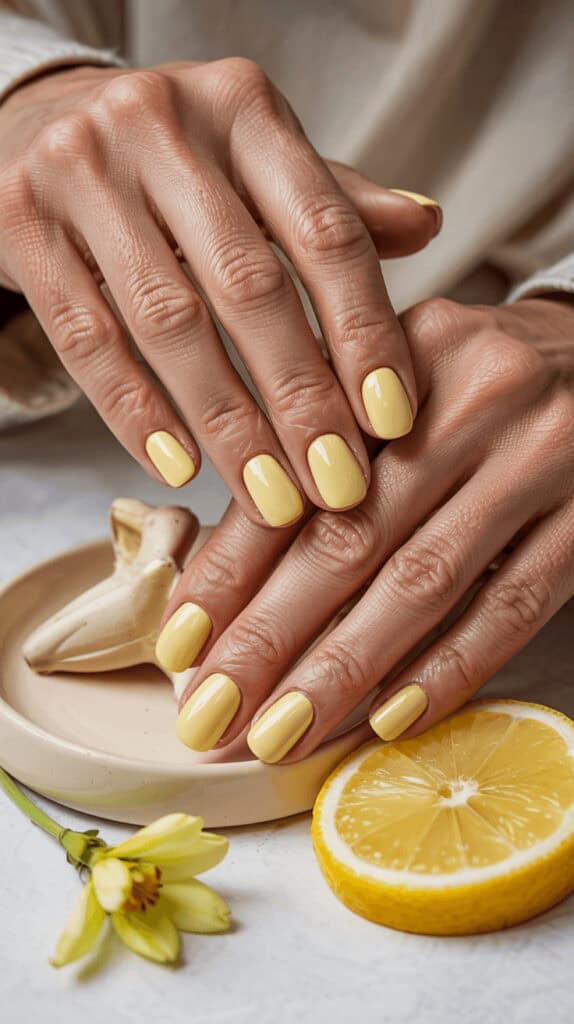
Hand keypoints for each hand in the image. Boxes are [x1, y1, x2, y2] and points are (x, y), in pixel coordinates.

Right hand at [0, 61, 439, 522]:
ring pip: (169, 321)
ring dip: (229, 424)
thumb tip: (427, 224)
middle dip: (301, 399)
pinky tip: (179, 469)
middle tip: (339, 486)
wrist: (32, 122)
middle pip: (250, 285)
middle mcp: (162, 123)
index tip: (393, 421)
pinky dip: (135, 411)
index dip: (365, 332)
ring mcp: (81, 168)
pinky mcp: (17, 218)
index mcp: (243, 109)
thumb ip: (331, 200)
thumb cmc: (170, 162)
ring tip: (272, 501)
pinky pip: (85, 335)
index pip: (325, 232)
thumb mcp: (253, 160)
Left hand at [163, 295, 573, 759]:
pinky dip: (447, 669)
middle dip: (270, 637)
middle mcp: (477, 395)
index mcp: (402, 355)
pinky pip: (512, 607)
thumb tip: (228, 581)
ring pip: (426, 581)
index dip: (231, 566)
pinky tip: (388, 719)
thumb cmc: (483, 386)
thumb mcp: (400, 388)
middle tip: (211, 713)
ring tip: (280, 735)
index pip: (303, 474)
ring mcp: (544, 457)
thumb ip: (324, 459)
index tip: (181, 645)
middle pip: (352, 535)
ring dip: (345, 670)